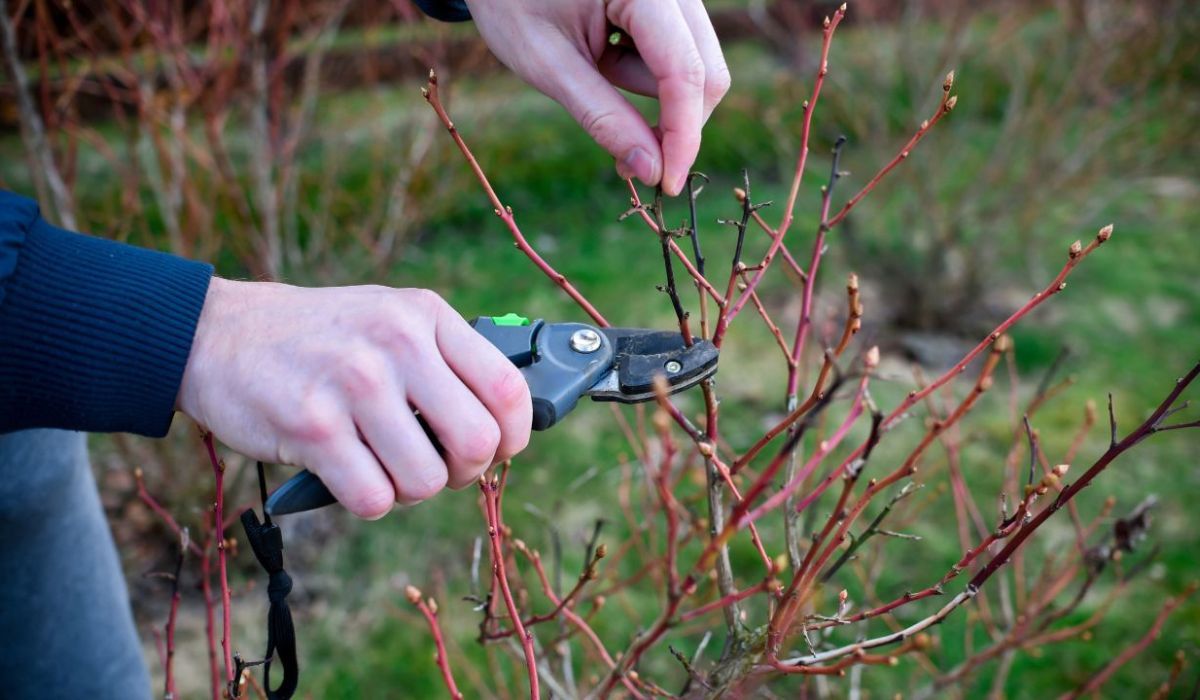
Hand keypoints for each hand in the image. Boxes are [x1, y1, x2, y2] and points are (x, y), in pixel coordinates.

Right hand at [176, 278, 531, 518]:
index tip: (498, 449)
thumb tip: (504, 423)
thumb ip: (446, 358)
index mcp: (425, 315)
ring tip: (384, 466)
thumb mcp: (391, 318)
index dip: (514, 435)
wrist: (219, 333)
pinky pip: (374, 498)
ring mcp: (354, 384)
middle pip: (477, 443)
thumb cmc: (320, 337)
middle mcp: (397, 343)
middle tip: (437, 466)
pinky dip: (369, 500)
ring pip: (427, 480)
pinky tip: (349, 474)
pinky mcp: (312, 427)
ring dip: (410, 490)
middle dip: (465, 472)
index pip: (508, 387)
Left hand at [467, 0, 729, 195]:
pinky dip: (651, 73)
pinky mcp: (672, 4)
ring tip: (596, 71)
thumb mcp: (548, 65)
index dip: (682, 136)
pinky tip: (608, 56)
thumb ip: (603, 117)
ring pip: (698, 66)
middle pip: (707, 72)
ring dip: (654, 93)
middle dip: (676, 125)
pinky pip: (683, 53)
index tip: (668, 185)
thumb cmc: (512, 4)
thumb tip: (653, 171)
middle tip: (630, 161)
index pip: (684, 72)